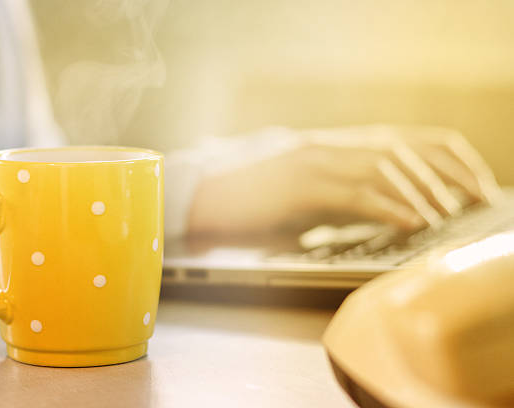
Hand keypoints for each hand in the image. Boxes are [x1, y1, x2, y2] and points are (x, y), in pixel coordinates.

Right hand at [187, 125, 500, 234]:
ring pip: (384, 167)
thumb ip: (342, 197)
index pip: (401, 141)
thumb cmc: (255, 205)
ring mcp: (313, 162)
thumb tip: (384, 213)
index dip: (442, 158)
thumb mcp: (307, 197)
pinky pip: (355, 193)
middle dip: (446, 173)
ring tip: (442, 216)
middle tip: (475, 198)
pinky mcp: (300, 186)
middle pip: (403, 148)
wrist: (207, 203)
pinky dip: (387, 208)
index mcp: (332, 147)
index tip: (470, 183)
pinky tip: (409, 223)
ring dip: (420, 192)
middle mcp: (328, 146)